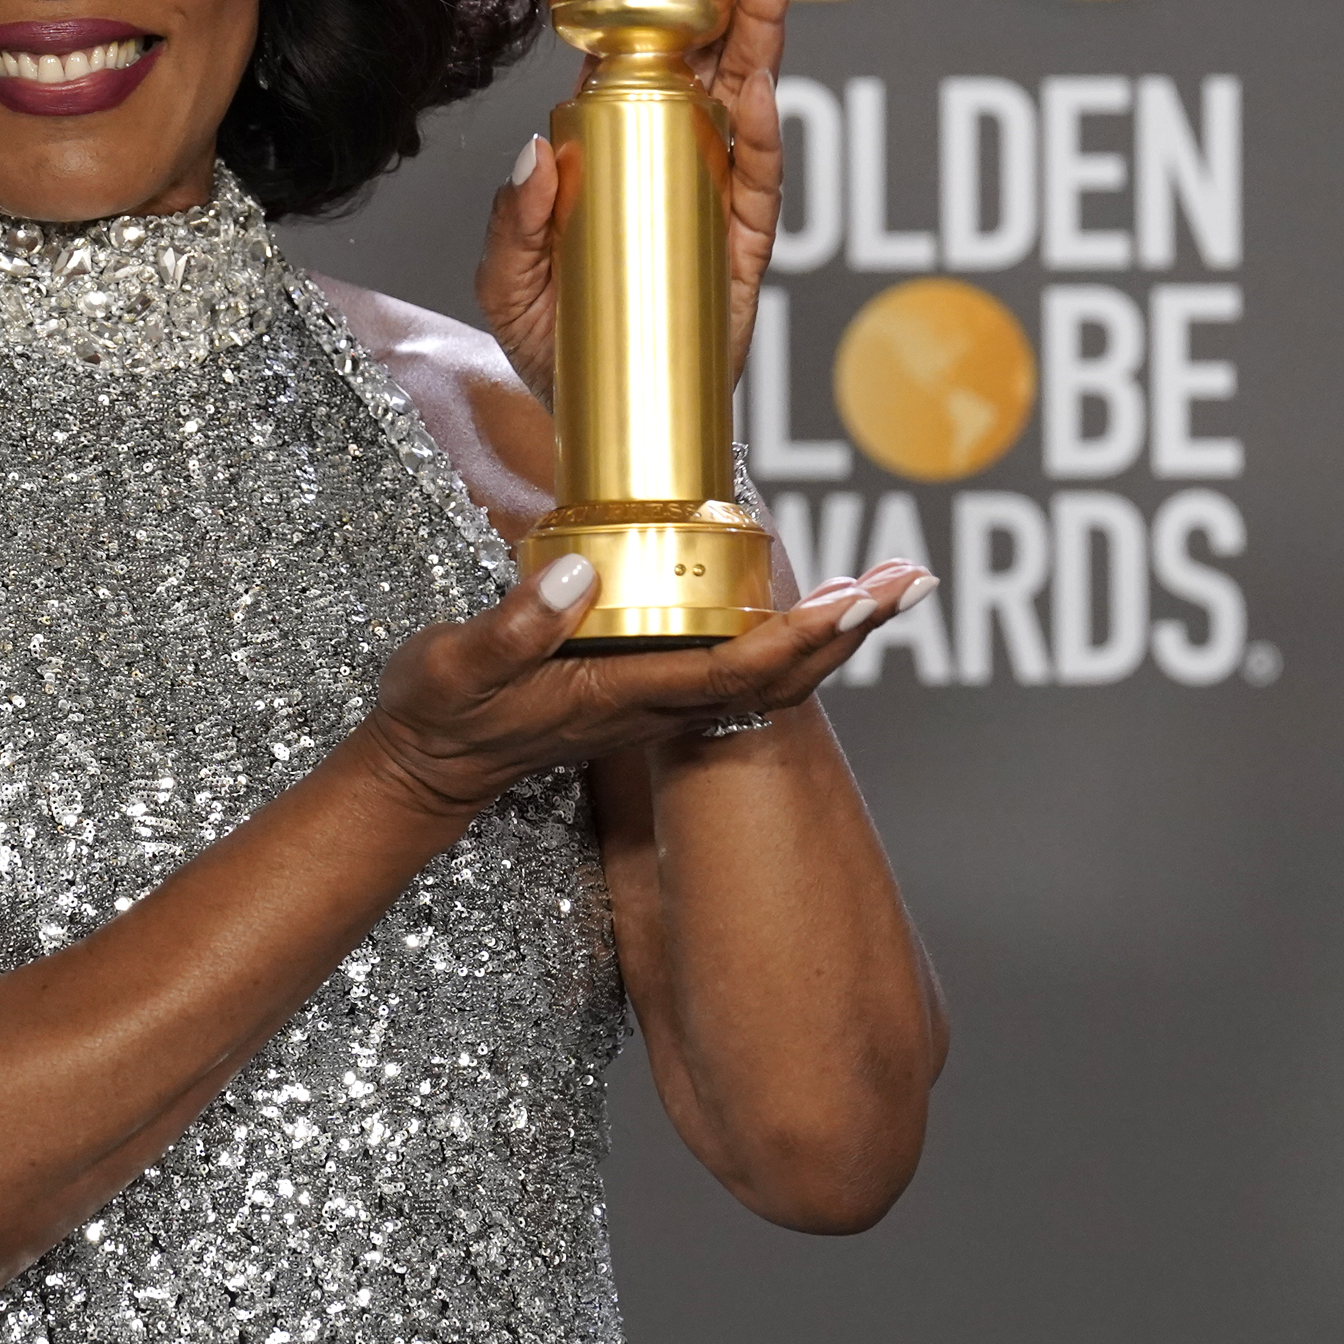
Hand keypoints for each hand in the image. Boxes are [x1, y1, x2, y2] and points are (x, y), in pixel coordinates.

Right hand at [363, 550, 937, 814]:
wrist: (429, 769)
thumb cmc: (439, 716)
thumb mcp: (454, 667)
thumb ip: (511, 627)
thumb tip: (576, 574)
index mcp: (620, 695)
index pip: (735, 670)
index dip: (802, 634)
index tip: (859, 595)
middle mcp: (655, 704)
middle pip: (778, 677)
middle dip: (849, 628)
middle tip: (913, 578)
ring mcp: (657, 701)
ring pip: (769, 675)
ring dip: (834, 632)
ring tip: (890, 583)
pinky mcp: (649, 688)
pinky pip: (741, 667)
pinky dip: (792, 637)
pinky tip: (814, 607)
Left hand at [476, 0, 797, 402]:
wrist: (599, 418)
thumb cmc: (553, 342)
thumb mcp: (506, 283)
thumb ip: (512, 224)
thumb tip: (535, 156)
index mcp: (610, 131)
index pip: (637, 38)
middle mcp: (670, 140)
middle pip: (707, 38)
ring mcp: (714, 181)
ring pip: (745, 81)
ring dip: (761, 16)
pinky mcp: (745, 232)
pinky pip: (758, 165)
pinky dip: (762, 114)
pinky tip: (763, 66)